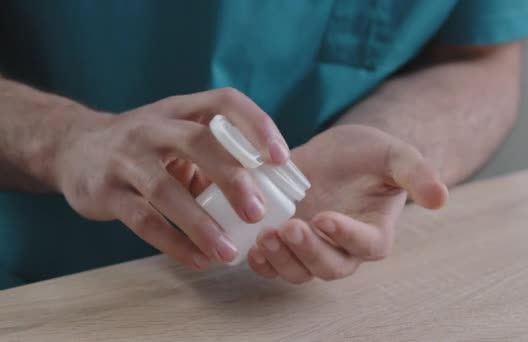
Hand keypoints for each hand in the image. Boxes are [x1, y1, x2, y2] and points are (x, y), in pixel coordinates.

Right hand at [52, 88, 289, 270]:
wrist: (74, 149)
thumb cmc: (146, 147)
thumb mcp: (177, 136)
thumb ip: (215, 154)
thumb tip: (269, 190)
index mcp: (180, 110)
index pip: (224, 102)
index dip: (256, 125)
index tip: (281, 158)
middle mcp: (153, 127)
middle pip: (198, 142)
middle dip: (232, 178)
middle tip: (257, 213)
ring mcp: (126, 158)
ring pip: (167, 190)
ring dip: (201, 225)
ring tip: (229, 252)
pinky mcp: (106, 191)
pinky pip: (143, 221)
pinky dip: (173, 243)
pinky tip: (198, 260)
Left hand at [247, 124, 447, 282]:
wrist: (338, 153)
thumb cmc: (369, 153)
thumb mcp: (394, 153)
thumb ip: (416, 173)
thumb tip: (441, 197)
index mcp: (375, 231)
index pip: (367, 245)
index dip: (346, 237)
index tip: (325, 218)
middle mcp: (344, 248)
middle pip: (330, 267)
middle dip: (308, 252)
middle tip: (289, 228)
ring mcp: (314, 247)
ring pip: (300, 272)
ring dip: (282, 260)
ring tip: (266, 236)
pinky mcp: (288, 242)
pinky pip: (276, 265)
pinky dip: (264, 263)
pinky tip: (252, 247)